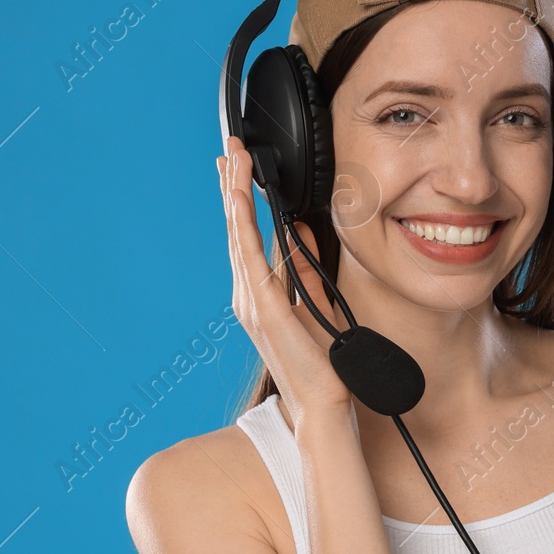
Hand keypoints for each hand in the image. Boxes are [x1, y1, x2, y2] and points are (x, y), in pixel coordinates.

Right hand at [218, 135, 352, 422]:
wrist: (324, 405)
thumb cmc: (322, 365)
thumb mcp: (316, 306)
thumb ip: (305, 271)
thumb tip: (303, 234)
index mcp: (260, 296)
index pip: (246, 237)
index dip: (241, 200)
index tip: (239, 168)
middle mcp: (248, 296)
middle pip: (236, 229)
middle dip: (232, 186)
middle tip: (228, 148)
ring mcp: (252, 302)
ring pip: (239, 236)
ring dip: (235, 194)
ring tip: (232, 159)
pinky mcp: (266, 309)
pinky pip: (252, 258)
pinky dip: (244, 226)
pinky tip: (241, 200)